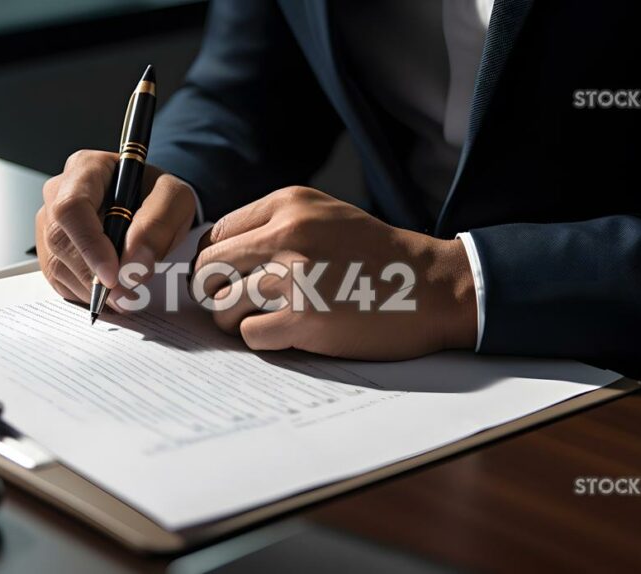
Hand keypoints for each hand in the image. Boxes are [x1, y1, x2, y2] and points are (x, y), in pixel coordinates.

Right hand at [36, 150, 195, 307]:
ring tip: (126, 293)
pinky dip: (86, 294)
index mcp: (86, 168)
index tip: (113, 275)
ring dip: (92, 289)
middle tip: (127, 294)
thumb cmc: (157, 195)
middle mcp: (59, 192)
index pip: (72, 207)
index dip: (89, 245)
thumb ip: (159, 225)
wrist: (149, 206)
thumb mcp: (174, 199)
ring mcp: (49, 222)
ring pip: (57, 265)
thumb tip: (135, 263)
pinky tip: (111, 289)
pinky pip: (59, 280)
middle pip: (60, 240)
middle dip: (94, 275)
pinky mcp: (50, 250)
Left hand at [192, 187, 476, 359]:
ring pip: (222, 305)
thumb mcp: (326, 216)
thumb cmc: (378, 256)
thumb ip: (275, 226)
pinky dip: (261, 339)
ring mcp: (294, 277)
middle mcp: (286, 234)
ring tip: (263, 320)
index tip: (230, 279)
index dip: (217, 262)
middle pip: (208, 269)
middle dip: (216, 291)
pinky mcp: (304, 318)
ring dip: (236, 319)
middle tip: (237, 304)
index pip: (217, 234)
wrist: (432, 286)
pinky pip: (249, 334)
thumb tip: (218, 256)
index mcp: (289, 205)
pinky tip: (287, 333)